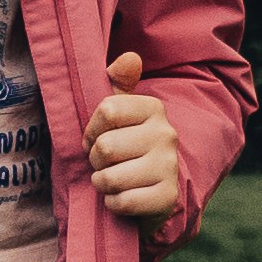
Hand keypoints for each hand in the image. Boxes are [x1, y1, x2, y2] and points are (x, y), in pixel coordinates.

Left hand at [89, 49, 185, 222]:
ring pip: (110, 177)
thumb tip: (130, 58)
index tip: (96, 138)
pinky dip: (114, 204)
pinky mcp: (167, 197)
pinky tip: (122, 198)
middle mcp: (167, 134)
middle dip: (95, 160)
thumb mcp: (116, 113)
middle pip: (105, 147)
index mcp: (153, 108)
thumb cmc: (123, 147)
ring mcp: (170, 166)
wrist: (148, 191)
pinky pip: (122, 202)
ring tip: (111, 180)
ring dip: (102, 183)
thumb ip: (116, 82)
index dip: (91, 130)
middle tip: (105, 164)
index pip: (106, 110)